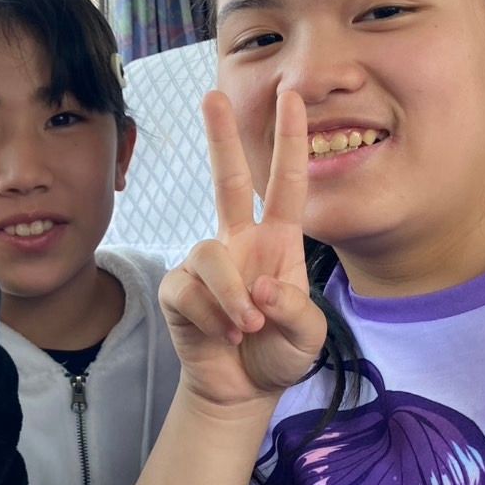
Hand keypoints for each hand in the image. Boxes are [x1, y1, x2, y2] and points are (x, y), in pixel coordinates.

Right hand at [159, 90, 326, 412]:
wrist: (241, 389)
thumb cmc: (279, 354)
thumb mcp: (306, 338)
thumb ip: (294, 312)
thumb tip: (261, 288)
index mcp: (278, 242)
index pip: (287, 184)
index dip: (291, 141)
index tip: (292, 97)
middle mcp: (240, 242)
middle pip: (226, 180)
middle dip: (220, 137)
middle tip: (213, 94)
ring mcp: (207, 264)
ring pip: (210, 255)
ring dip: (229, 298)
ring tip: (244, 330)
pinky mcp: (178, 290)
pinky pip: (188, 290)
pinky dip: (209, 317)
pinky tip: (219, 335)